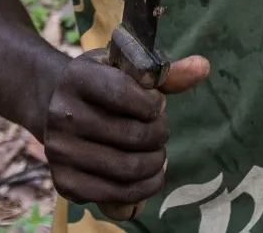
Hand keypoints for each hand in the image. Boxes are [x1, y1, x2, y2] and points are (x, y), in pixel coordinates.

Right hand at [40, 49, 208, 212]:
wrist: (59, 106)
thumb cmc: (104, 84)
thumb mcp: (127, 69)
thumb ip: (165, 72)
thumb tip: (202, 67)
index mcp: (77, 78)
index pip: (126, 94)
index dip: (154, 103)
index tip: (157, 104)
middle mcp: (62, 115)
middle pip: (133, 135)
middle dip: (159, 134)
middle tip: (160, 131)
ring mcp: (60, 152)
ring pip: (128, 169)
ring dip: (156, 162)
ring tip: (157, 152)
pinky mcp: (64, 183)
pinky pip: (116, 195)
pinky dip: (144, 188)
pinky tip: (150, 174)